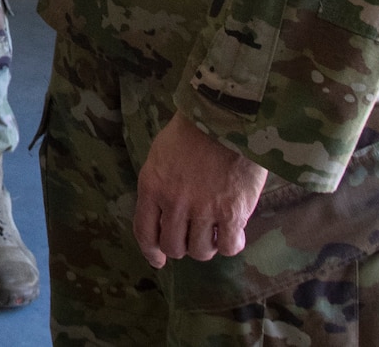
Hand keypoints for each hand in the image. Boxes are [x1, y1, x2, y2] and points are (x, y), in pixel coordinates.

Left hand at [132, 113, 268, 268]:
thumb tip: (164, 212)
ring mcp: (203, 210)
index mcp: (152, 186)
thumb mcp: (161, 155)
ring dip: (207, 246)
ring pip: (200, 251)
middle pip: (174, 246)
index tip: (158, 260)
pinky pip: (228, 247)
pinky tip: (234, 233)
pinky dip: (230, 244)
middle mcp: (174, 203)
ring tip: (215, 232)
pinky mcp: (231, 214)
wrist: (226, 118)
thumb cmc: (193, 131)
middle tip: (194, 236)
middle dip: (182, 247)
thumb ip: (160, 186)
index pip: (144, 232)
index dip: (151, 251)